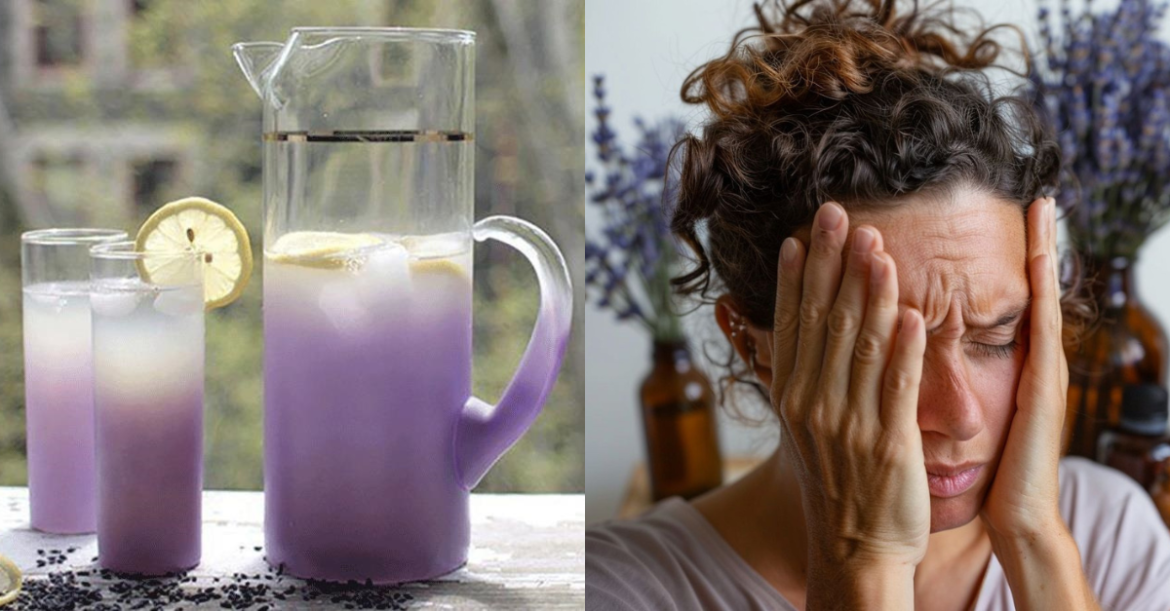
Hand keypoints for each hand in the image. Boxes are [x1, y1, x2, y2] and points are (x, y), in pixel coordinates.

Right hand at [770, 202, 929, 576]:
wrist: (855, 546)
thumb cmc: (836, 480)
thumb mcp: (806, 425)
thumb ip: (805, 373)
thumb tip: (800, 323)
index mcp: (790, 396)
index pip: (791, 323)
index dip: (796, 276)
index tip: (802, 233)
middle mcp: (812, 405)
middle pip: (822, 321)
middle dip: (831, 264)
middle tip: (838, 215)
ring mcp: (848, 425)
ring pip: (858, 345)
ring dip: (869, 291)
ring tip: (876, 246)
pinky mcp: (888, 445)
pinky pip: (895, 387)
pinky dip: (902, 349)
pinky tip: (909, 313)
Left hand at [980, 196, 1068, 538]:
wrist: (1019, 518)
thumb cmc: (991, 471)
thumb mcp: (974, 417)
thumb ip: (961, 386)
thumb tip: (929, 360)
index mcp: (1010, 367)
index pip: (1010, 304)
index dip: (1010, 266)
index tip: (1003, 220)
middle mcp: (1031, 363)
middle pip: (1032, 290)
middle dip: (1035, 243)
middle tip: (1035, 195)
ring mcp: (1045, 373)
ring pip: (1043, 300)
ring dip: (1044, 254)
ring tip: (1042, 209)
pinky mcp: (1045, 390)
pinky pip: (1043, 332)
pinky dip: (1044, 296)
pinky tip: (1039, 264)